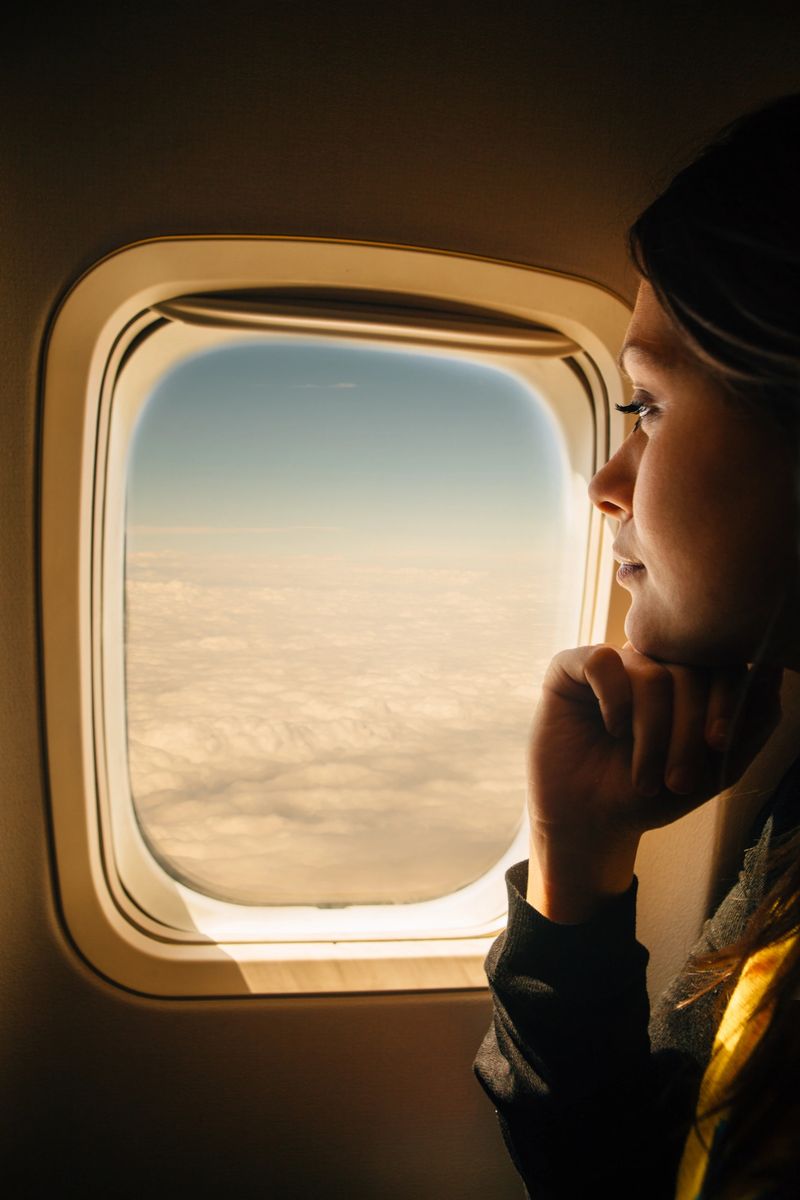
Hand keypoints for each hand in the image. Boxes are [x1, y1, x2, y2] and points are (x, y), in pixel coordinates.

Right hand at [526, 644, 781, 920]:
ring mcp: (613, 661)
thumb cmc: (653, 794)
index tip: (719, 745)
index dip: (727, 700)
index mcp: (688, 678)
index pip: (721, 664)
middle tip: (677, 781)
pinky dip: (614, 701)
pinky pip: (603, 661)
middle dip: (688, 732)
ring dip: (652, 734)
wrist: (593, 822)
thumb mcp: (716, 768)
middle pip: (689, 671)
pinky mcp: (570, 666)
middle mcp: (651, 661)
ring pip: (651, 675)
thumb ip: (752, 723)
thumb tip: (776, 669)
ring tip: (644, 779)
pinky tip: (611, 730)